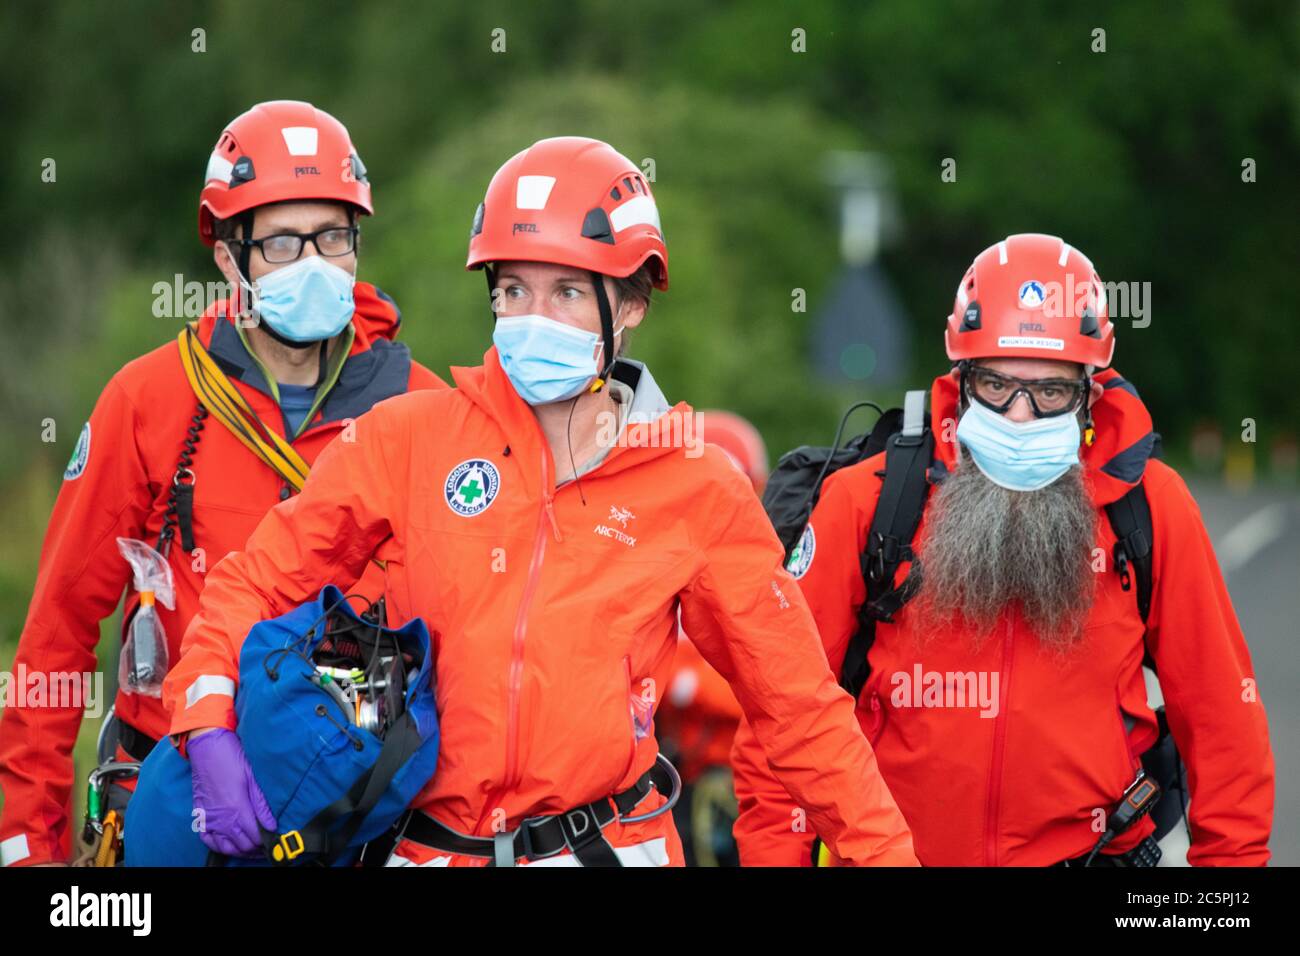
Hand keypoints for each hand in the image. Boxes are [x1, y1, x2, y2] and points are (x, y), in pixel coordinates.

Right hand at [188, 728, 276, 857]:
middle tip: (265, 846)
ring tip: (251, 848)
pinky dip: (218, 845)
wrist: (207, 748)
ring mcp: (209, 819)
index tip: (273, 841)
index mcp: (237, 809)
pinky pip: (207, 839)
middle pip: (241, 845)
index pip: (254, 837)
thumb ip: (261, 806)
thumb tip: (272, 825)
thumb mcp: (252, 781)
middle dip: (255, 848)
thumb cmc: (231, 759)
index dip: (265, 842)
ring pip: (225, 847)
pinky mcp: (200, 816)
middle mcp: (221, 819)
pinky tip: (228, 844)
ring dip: (239, 850)